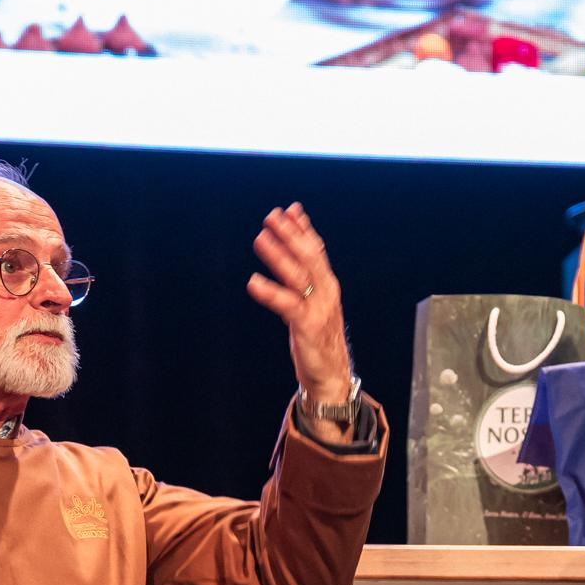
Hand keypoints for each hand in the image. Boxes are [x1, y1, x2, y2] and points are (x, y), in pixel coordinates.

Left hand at [247, 203, 354, 410]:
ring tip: (261, 239)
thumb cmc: (319, 337)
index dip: (303, 229)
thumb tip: (293, 255)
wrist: (331, 375)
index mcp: (328, 285)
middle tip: (272, 217)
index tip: (290, 209)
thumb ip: (305, 279)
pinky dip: (270, 292)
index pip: (316, 250)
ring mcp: (318, 309)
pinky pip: (287, 305)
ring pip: (298, 276)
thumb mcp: (314, 303)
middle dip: (291, 235)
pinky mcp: (307, 327)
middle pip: (309, 257)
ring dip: (279, 256)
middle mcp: (326, 293)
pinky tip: (253, 282)